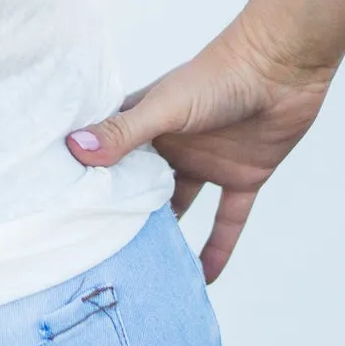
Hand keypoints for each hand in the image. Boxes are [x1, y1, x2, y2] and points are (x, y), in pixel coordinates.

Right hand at [65, 30, 329, 281]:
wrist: (283, 66)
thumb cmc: (218, 74)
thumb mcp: (166, 106)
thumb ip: (124, 131)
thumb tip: (74, 151)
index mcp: (145, 125)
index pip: (108, 158)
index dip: (88, 184)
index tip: (61, 217)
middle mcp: (172, 147)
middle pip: (141, 189)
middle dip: (123, 218)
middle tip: (96, 258)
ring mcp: (206, 163)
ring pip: (180, 207)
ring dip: (167, 236)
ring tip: (143, 273)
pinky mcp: (242, 177)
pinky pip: (228, 220)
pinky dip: (218, 248)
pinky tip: (205, 279)